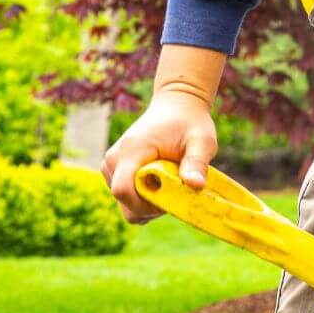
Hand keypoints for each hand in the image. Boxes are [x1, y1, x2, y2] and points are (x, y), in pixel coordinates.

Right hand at [102, 44, 226, 223]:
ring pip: (125, 203)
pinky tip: (161, 182)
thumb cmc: (191, 122)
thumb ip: (197, 163)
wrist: (177, 105)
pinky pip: (126, 197)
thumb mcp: (202, 141)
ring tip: (169, 182)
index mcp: (132, 151)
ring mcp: (111, 165)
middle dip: (150, 207)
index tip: (170, 198)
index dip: (145, 205)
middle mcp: (114, 159)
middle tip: (174, 191)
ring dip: (148, 203)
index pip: (122, 190)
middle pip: (123, 201)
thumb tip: (196, 185)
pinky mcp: (114, 170)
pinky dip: (144, 198)